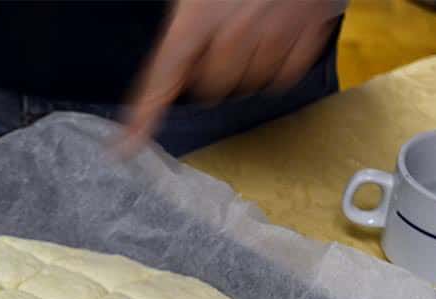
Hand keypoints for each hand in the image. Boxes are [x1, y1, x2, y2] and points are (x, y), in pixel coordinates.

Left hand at [121, 0, 345, 151]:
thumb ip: (183, 12)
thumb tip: (167, 45)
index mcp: (196, 14)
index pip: (161, 77)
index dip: (141, 116)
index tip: (124, 148)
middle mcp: (234, 30)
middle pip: (209, 89)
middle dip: (206, 74)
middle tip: (214, 40)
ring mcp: (276, 31)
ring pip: (248, 85)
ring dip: (242, 70)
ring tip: (247, 32)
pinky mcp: (311, 28)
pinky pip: (286, 76)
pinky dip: (277, 69)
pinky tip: (273, 40)